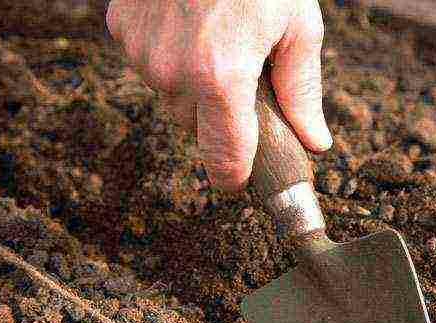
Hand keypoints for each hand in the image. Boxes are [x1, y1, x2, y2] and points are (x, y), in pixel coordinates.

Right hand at [106, 0, 332, 190]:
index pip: (224, 158)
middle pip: (198, 127)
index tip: (242, 183)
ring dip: (194, 85)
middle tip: (243, 78)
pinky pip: (149, 65)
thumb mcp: (298, 27)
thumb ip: (302, 91)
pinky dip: (169, 56)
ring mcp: (140, 51)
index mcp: (221, 76)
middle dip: (222, 114)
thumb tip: (314, 142)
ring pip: (171, 97)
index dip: (236, 178)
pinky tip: (190, 25)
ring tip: (218, 40)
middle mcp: (172, 72)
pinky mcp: (121, 29)